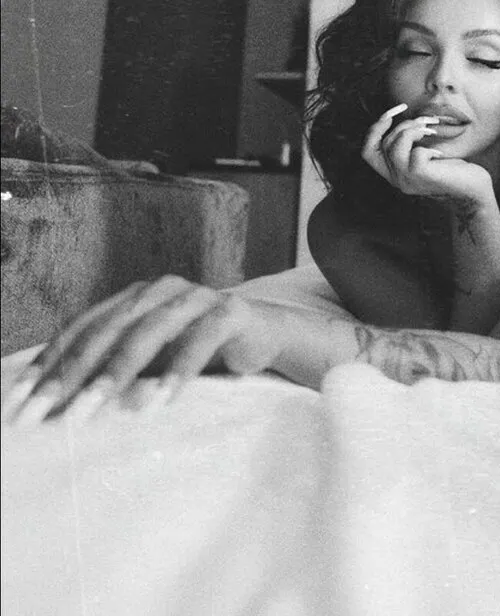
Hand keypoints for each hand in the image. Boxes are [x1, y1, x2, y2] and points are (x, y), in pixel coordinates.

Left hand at [2, 275, 281, 426]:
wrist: (266, 335)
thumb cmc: (200, 352)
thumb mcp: (152, 363)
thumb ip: (115, 376)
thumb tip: (58, 413)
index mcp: (134, 297)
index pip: (82, 327)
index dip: (50, 363)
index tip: (21, 402)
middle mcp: (160, 290)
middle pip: (108, 329)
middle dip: (73, 375)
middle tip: (47, 417)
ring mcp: (196, 297)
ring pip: (149, 331)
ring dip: (118, 374)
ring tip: (91, 412)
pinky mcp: (231, 311)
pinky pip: (201, 340)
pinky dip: (178, 370)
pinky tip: (160, 402)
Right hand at [362, 103, 493, 205]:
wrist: (472, 190)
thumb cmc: (451, 169)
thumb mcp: (424, 154)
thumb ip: (408, 143)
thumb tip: (399, 116)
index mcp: (394, 173)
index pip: (367, 151)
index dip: (375, 129)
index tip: (393, 113)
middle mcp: (396, 179)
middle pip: (384, 143)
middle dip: (404, 124)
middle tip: (427, 122)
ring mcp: (406, 179)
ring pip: (394, 145)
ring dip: (413, 130)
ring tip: (432, 131)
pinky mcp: (419, 175)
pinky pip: (415, 152)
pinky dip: (428, 147)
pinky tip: (440, 154)